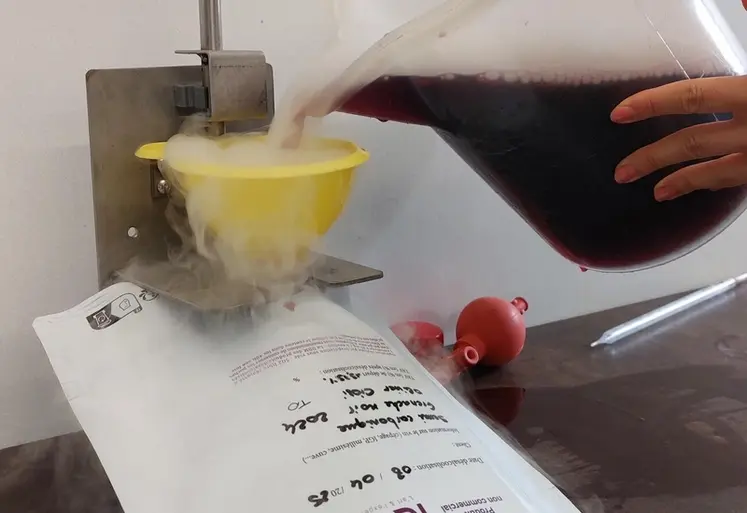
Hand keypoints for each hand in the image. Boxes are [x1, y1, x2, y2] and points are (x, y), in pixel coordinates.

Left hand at [610, 75, 746, 200]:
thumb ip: (737, 89)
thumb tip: (712, 92)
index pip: (692, 96)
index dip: (652, 104)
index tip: (619, 113)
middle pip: (692, 141)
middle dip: (652, 157)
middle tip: (622, 171)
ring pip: (714, 170)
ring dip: (681, 181)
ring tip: (657, 192)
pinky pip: (737, 179)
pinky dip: (716, 180)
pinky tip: (703, 184)